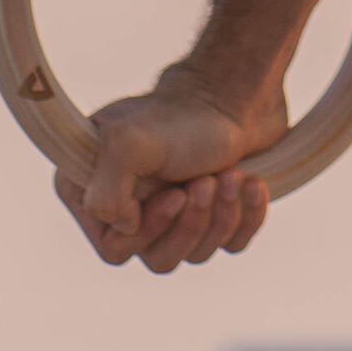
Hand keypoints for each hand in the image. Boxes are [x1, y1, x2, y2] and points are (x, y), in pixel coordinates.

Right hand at [58, 72, 286, 272]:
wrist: (233, 92)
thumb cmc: (179, 115)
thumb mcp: (129, 143)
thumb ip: (105, 192)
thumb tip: (122, 228)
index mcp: (98, 192)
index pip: (113, 248)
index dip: (150, 229)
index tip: (176, 194)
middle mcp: (131, 208)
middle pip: (158, 258)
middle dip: (191, 222)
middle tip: (207, 179)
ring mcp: (174, 216)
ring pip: (196, 255)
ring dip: (221, 215)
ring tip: (231, 172)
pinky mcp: (214, 217)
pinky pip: (231, 245)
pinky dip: (247, 218)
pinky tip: (253, 185)